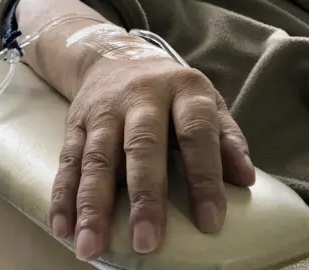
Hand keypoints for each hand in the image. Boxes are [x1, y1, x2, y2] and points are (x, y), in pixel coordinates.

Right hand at [48, 56, 254, 259]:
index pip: (197, 133)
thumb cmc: (169, 91)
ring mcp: (103, 111)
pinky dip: (63, 196)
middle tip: (145, 243)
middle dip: (143, 197)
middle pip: (141, 147)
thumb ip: (225, 136)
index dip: (204, 178)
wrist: (114, 58)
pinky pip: (68, 161)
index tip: (210, 222)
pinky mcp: (75, 123)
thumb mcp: (205, 100)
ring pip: (96, 159)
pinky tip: (62, 226)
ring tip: (89, 245)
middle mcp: (140, 97)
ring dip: (92, 205)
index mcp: (182, 90)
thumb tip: (245, 179)